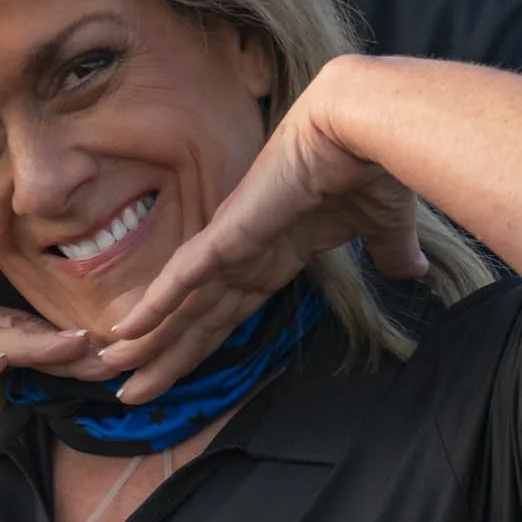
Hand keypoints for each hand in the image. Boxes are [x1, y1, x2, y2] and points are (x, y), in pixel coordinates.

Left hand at [97, 81, 425, 403]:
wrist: (366, 128)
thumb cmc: (373, 167)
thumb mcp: (385, 227)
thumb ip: (390, 254)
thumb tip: (411, 270)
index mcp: (275, 255)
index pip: (227, 312)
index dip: (200, 344)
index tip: (174, 371)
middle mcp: (245, 254)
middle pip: (195, 320)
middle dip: (162, 359)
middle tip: (126, 392)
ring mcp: (232, 243)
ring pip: (179, 307)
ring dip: (146, 343)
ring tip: (110, 372)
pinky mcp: (229, 233)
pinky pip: (184, 277)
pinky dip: (155, 304)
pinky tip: (125, 330)